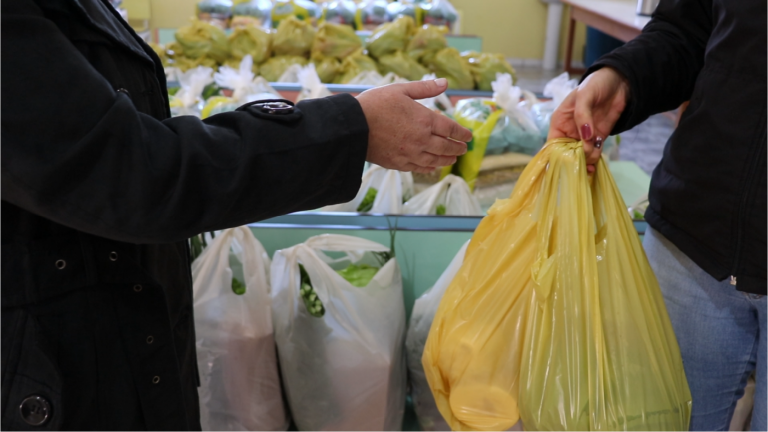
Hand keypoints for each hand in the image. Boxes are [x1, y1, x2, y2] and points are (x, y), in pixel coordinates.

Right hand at [356, 78, 471, 172]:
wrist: (354, 127)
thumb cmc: (376, 105)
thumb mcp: (401, 90)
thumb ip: (425, 88)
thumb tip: (445, 83)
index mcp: (425, 120)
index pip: (451, 129)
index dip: (462, 133)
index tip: (468, 136)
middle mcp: (422, 140)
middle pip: (446, 147)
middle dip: (457, 148)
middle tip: (463, 148)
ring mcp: (411, 154)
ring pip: (436, 160)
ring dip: (447, 159)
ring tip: (452, 159)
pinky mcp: (399, 164)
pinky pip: (420, 168)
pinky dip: (430, 168)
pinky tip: (433, 167)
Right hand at [548, 67, 629, 172]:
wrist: (619, 80)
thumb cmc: (596, 83)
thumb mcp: (584, 95)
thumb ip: (582, 115)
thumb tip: (585, 137)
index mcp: (560, 121)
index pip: (553, 143)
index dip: (556, 155)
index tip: (563, 164)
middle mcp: (570, 131)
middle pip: (567, 153)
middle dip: (573, 161)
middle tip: (581, 166)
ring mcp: (585, 135)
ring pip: (581, 155)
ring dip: (586, 162)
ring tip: (592, 164)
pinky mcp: (598, 137)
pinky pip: (594, 152)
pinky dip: (594, 160)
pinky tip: (595, 166)